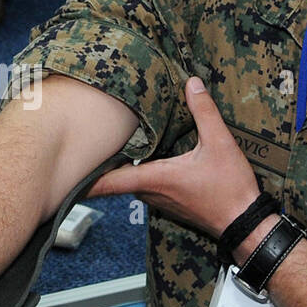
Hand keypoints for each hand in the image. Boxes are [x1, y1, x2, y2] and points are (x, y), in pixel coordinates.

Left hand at [87, 76, 258, 237]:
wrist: (245, 223)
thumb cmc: (230, 188)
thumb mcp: (219, 144)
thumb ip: (204, 112)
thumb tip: (192, 83)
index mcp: (155, 178)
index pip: (108, 182)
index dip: (83, 178)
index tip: (61, 172)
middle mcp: (151, 192)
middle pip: (113, 180)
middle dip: (98, 165)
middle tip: (80, 146)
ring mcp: (159, 200)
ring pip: (129, 182)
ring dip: (117, 169)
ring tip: (104, 148)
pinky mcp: (169, 202)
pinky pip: (143, 186)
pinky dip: (134, 173)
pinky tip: (138, 158)